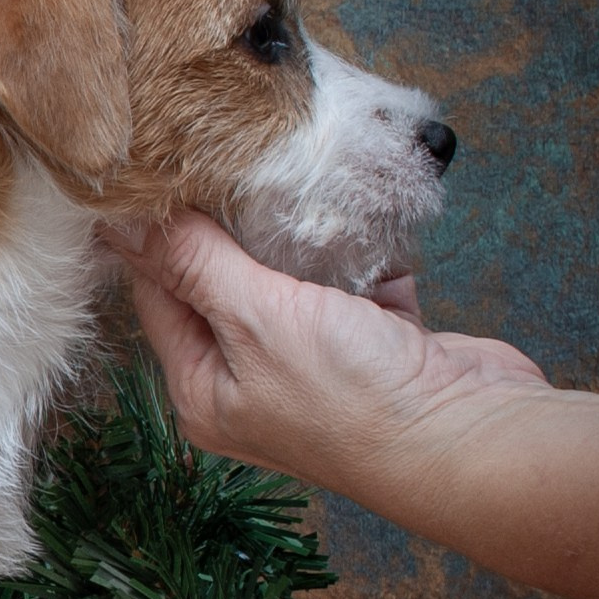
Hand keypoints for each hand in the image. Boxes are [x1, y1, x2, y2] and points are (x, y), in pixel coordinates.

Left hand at [106, 212, 549, 501]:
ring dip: (300, 234)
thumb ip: (195, 264)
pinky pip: (354, 281)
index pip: (160, 297)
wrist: (476, 438)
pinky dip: (360, 251)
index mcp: (204, 390)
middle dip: (232, 226)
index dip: (158, 236)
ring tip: (291, 174)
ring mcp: (316, 364)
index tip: (160, 173)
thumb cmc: (354, 397)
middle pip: (224, 283)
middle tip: (228, 160)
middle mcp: (252, 382)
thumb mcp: (256, 319)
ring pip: (292, 279)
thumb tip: (123, 222)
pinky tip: (360, 211)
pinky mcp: (376, 343)